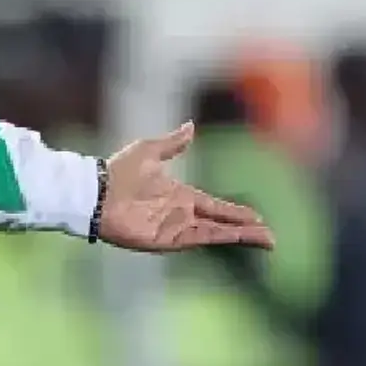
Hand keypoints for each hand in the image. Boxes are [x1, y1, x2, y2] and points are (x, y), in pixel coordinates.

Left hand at [96, 122, 275, 252]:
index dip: (235, 212)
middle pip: (220, 223)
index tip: (257, 217)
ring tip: (264, 240)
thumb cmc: (117, 171)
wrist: (95, 192)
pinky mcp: (163, 240)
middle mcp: (180, 214)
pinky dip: (216, 237)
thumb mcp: (149, 151)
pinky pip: (195, 239)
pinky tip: (233, 237)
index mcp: (179, 194)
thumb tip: (191, 126)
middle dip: (245, 230)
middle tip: (271, 237)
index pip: (215, 206)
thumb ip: (172, 143)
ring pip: (213, 234)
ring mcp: (173, 228)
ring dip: (238, 237)